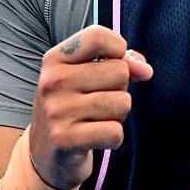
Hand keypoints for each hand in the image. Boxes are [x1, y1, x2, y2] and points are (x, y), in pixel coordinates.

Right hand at [28, 24, 152, 189]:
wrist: (45, 153)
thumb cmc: (74, 107)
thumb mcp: (87, 77)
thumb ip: (121, 62)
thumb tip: (145, 70)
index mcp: (55, 60)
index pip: (97, 36)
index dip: (118, 49)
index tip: (113, 64)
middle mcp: (52, 81)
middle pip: (119, 72)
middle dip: (120, 89)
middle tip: (97, 103)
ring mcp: (57, 111)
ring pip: (122, 103)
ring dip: (118, 115)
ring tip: (95, 120)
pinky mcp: (64, 139)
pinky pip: (115, 132)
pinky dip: (114, 138)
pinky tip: (96, 138)